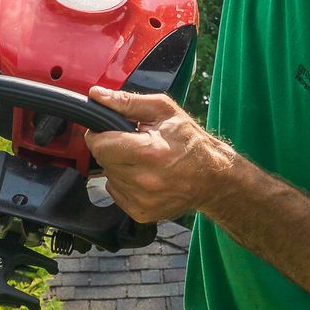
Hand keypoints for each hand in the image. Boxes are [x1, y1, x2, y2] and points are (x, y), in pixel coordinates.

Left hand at [84, 88, 233, 223]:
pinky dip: (124, 183)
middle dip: (113, 150)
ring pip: (109, 177)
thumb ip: (127, 102)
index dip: (99, 135)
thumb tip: (97, 95)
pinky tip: (143, 176)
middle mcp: (144, 180)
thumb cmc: (190, 141)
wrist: (212, 177)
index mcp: (149, 152)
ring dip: (119, 167)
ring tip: (142, 161)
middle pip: (103, 161)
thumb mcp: (163, 111)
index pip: (100, 145)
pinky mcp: (141, 213)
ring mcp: (142, 200)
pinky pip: (116, 193)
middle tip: (134, 144)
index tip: (109, 131)